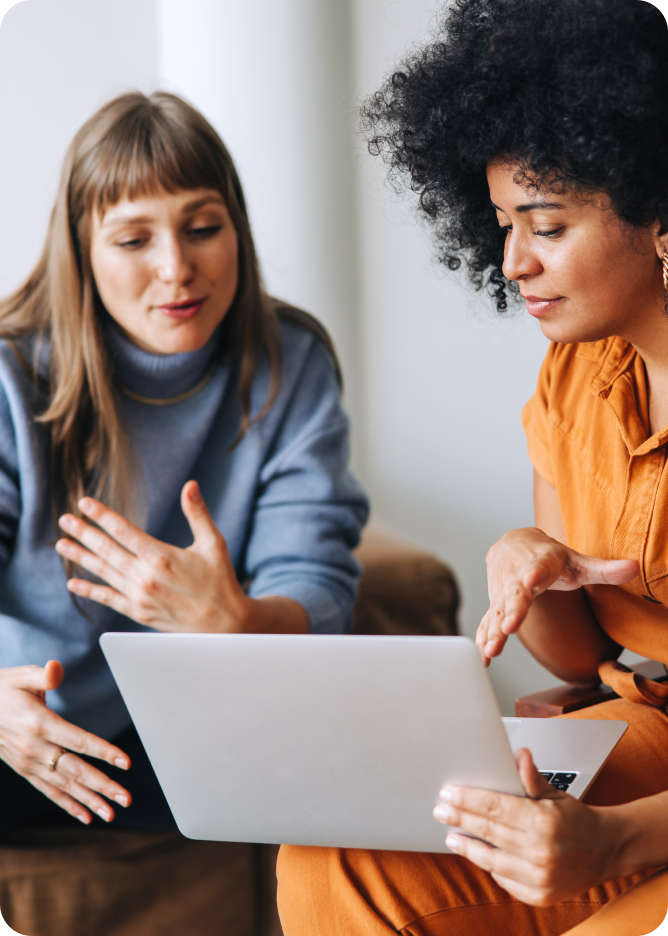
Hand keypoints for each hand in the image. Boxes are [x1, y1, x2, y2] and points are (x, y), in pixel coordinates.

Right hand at [0, 661, 130, 823]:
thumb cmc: (3, 688)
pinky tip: (86, 816)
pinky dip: (67, 804)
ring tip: (112, 814)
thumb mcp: (21, 675)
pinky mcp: (24, 770)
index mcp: (39, 724)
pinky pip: (49, 791)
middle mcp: (35, 748)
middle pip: (75, 770)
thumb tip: (57, 667)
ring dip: (89, 800)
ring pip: (64, 786)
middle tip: (127, 799)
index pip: (78, 741)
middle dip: (103, 786)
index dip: (104, 752)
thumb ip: (44, 675)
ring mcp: (29, 762)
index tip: (126, 763)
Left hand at [56, 481, 250, 632]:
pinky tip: (74, 583)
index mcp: (162, 556)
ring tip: (62, 544)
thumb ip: (197, 513)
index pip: (124, 531)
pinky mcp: (139, 612)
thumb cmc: (221, 580)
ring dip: (81, 557)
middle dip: (84, 532)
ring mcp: (140, 596)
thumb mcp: (213, 543)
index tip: (85, 503)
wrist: (225, 624)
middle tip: (65, 519)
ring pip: (104, 572)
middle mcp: (146, 576)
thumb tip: (190, 485)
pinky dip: (90, 590)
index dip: (102, 515)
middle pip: (107, 550)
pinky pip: (108, 599)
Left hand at [433, 748, 624, 906]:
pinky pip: (504, 879)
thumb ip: (531, 778)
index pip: (493, 807)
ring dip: (467, 846)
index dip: (467, 799)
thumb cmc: (576, 819)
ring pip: (490, 859)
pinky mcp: (539, 896)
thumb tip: (518, 755)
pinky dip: (490, 865)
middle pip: (487, 831)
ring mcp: (539, 877)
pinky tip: (479, 853)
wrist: (606, 850)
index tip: (447, 793)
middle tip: (440, 810)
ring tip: (451, 836)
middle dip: (459, 818)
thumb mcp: (555, 793)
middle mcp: (540, 851)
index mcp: (543, 821)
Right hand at [477, 528, 637, 664]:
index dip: (534, 574)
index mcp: (540, 562)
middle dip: (510, 611)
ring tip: (491, 650)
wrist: (514, 543)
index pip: (538, 567)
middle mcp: (517, 576)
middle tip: (507, 626)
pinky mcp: (495, 603)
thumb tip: (634, 568)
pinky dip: (484, 636)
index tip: (530, 580)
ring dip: (493, 630)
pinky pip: (488, 620)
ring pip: (496, 611)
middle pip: (513, 594)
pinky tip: (483, 657)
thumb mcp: (577, 561)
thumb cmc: (550, 556)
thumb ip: (603, 569)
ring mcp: (503, 591)